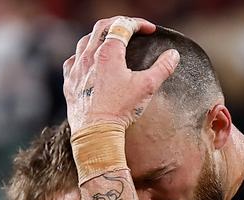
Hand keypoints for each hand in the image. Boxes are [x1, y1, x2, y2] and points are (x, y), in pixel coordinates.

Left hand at [63, 16, 180, 132]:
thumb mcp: (147, 87)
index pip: (123, 26)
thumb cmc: (121, 110)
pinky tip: (88, 62)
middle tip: (131, 28)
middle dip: (118, 23)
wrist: (96, 132)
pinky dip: (82, 56)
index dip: (138, 24)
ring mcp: (77, 69)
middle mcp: (89, 56)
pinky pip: (72, 61)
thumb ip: (162, 68)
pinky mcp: (70, 83)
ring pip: (85, 41)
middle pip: (102, 27)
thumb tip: (174, 55)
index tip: (150, 29)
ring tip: (110, 41)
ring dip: (99, 36)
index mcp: (109, 53)